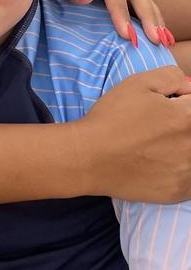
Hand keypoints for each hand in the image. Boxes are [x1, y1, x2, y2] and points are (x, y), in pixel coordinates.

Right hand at [73, 67, 190, 202]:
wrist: (89, 157)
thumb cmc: (111, 117)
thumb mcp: (137, 83)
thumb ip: (172, 77)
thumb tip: (190, 87)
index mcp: (187, 117)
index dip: (182, 103)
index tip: (167, 107)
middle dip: (180, 125)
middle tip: (158, 126)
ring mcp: (187, 172)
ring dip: (181, 147)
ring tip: (156, 145)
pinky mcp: (178, 192)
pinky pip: (189, 179)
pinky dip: (179, 169)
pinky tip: (159, 163)